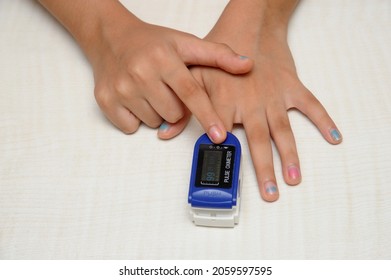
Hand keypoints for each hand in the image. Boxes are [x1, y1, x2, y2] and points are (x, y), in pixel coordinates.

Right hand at [90, 18, 251, 142]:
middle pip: (173, 114)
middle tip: (167, 89)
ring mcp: (121, 89)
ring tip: (150, 91)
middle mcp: (140, 73)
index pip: (191, 93)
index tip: (219, 134)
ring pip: (153, 123)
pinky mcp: (106, 101)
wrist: (111, 37)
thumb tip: (248, 65)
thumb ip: (217, 55)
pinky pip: (131, 127)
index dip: (207, 115)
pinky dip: (136, 118)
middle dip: (176, 108)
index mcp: (163, 58)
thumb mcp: (185, 43)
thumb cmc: (151, 43)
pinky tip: (135, 98)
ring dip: (157, 113)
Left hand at [190, 30, 341, 201]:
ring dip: (290, 155)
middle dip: (264, 168)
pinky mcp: (291, 87)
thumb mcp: (193, 77)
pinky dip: (323, 120)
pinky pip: (310, 106)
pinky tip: (334, 137)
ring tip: (293, 178)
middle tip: (270, 193)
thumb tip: (164, 133)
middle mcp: (251, 103)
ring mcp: (273, 96)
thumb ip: (181, 108)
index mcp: (225, 102)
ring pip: (283, 130)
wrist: (247, 27)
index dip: (224, 158)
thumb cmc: (218, 53)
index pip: (223, 136)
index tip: (227, 179)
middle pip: (257, 141)